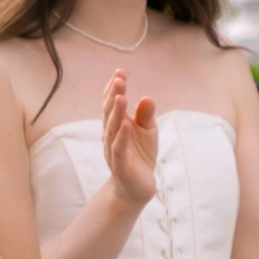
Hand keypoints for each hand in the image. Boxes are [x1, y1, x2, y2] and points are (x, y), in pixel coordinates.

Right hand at [99, 71, 158, 205]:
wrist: (137, 186)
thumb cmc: (141, 155)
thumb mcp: (148, 131)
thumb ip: (146, 115)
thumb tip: (147, 97)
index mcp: (116, 124)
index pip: (112, 103)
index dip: (114, 88)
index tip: (120, 72)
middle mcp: (110, 134)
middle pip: (110, 112)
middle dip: (114, 95)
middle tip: (119, 79)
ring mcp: (113, 149)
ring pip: (113, 128)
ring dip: (116, 113)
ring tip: (121, 97)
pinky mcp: (120, 164)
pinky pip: (119, 148)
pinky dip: (122, 137)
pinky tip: (126, 125)